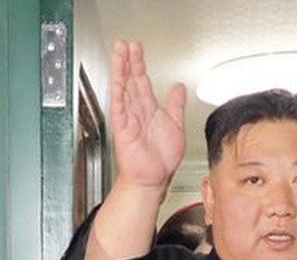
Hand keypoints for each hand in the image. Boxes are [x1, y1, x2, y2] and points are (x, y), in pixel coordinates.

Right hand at [110, 41, 186, 190]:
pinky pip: (119, 106)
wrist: (154, 178)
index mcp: (149, 110)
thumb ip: (175, 104)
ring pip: (123, 88)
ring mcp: (129, 118)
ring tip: (119, 52)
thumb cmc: (162, 158)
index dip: (139, 65)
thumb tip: (179, 88)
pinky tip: (117, 78)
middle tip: (126, 44)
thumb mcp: (175, 124)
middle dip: (129, 61)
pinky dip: (118, 91)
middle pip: (131, 80)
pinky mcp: (123, 128)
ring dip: (121, 70)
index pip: (142, 81)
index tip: (136, 49)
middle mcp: (137, 112)